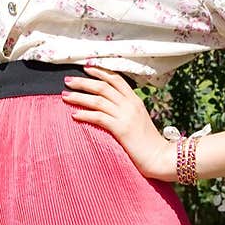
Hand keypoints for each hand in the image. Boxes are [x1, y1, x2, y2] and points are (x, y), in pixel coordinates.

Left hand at [61, 63, 175, 180]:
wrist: (160, 156)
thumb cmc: (149, 142)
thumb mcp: (140, 119)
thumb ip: (128, 110)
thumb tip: (112, 106)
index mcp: (135, 100)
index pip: (116, 79)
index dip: (100, 72)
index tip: (86, 68)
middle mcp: (130, 104)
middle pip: (103, 86)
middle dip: (83, 82)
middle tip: (68, 80)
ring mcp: (126, 116)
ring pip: (98, 100)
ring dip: (79, 96)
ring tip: (65, 95)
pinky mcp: (121, 129)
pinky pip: (99, 117)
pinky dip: (85, 114)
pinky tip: (74, 115)